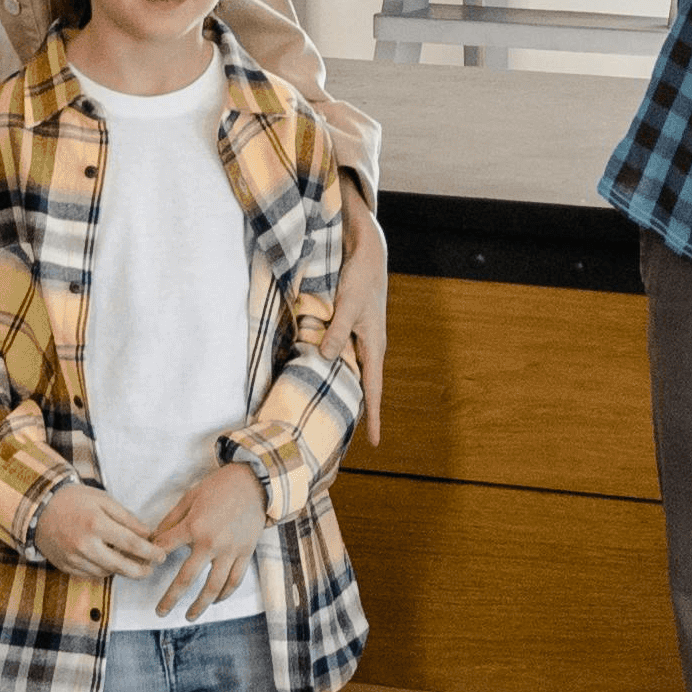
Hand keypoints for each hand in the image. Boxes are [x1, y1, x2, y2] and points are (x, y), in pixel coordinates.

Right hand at [33, 480, 166, 580]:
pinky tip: (110, 563)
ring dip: (122, 570)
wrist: (38, 507)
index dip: (149, 552)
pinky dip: (104, 571)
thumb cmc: (74, 500)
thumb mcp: (103, 500)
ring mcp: (74, 558)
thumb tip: (147, 534)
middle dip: (140, 570)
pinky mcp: (66, 567)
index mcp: (96, 524)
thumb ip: (127, 518)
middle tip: (151, 568)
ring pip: (107, 573)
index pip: (131, 544)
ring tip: (133, 563)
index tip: (161, 555)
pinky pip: (91, 575)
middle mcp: (84, 545)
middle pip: (120, 566)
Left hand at [144, 463, 266, 620]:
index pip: (166, 548)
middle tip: (160, 612)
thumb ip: (172, 519)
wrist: (255, 482)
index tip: (146, 566)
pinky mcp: (245, 553)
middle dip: (171, 598)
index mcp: (194, 527)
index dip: (153, 557)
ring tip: (189, 616)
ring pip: (213, 586)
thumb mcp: (190, 496)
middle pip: (187, 578)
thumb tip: (155, 538)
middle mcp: (211, 543)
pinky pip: (235, 580)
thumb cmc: (219, 486)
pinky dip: (224, 593)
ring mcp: (230, 551)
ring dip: (200, 604)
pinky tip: (215, 601)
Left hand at [322, 175, 388, 443]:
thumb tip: (325, 359)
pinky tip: (316, 375)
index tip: (372, 443)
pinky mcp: (346, 326)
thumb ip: (337, 330)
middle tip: (345, 437)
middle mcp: (367, 344)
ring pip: (348, 371)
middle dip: (356, 409)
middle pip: (361, 385)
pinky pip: (339, 355)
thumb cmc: (360, 275)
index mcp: (374, 344)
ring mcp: (357, 336)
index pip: (373, 388)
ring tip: (329, 413)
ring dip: (340, 389)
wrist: (365, 248)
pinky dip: (329, 367)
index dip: (372, 415)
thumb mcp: (348, 303)